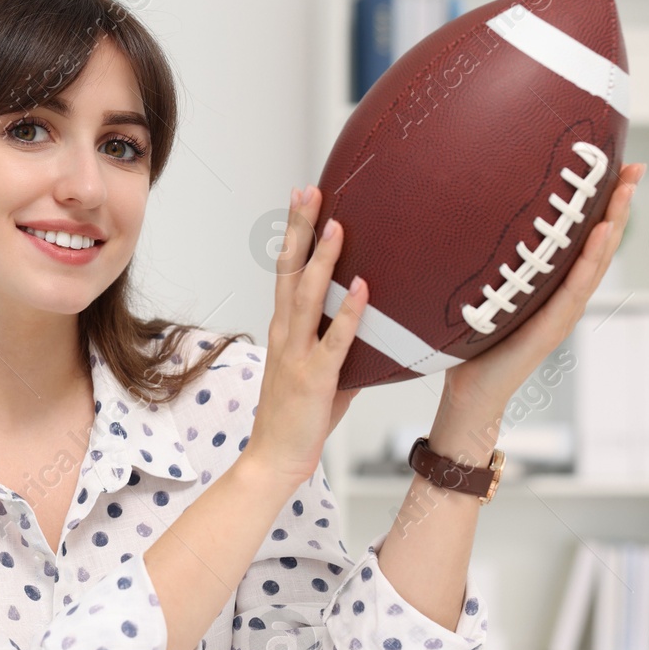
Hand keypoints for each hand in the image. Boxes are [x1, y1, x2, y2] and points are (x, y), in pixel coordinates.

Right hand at [244, 184, 369, 488]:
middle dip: (300, 229)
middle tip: (310, 191)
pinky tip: (362, 287)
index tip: (305, 199)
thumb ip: (343, 346)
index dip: (296, 234)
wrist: (273, 458)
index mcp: (284, 330)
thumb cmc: (297, 418)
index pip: (287, 271)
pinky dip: (349, 312)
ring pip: (307, 297)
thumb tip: (375, 328)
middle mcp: (286, 334)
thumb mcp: (322, 373)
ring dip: (323, 260)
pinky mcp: (315, 377)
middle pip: (289, 270)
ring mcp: (298, 354)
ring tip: (337, 225)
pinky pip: (335, 339)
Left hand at [442, 162, 645, 415]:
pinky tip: (602, 232)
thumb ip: (490, 267)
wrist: (471, 394)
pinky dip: (591, 258)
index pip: (584, 239)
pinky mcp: (552, 327)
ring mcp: (562, 312)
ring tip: (626, 189)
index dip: (601, 206)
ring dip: (613, 223)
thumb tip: (464, 222)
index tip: (615, 168)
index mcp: (552, 286)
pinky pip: (574, 287)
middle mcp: (564, 296)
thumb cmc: (473, 345)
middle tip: (634, 166)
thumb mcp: (485, 294)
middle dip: (618, 205)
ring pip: (595, 261)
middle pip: (599, 244)